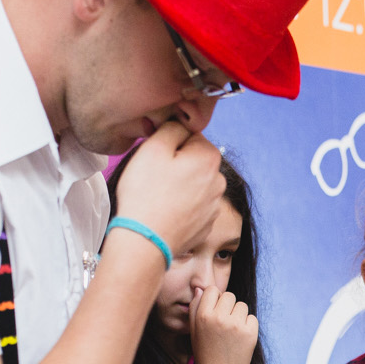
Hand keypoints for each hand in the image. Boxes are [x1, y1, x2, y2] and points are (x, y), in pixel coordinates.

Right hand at [109, 124, 226, 264]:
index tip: (157, 157)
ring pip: (194, 185)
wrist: (145, 241)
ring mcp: (214, 207)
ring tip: (158, 197)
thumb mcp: (153, 147)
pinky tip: (164, 213)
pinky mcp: (205, 226)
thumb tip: (181, 123)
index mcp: (209, 158)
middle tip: (154, 177)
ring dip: (179, 186)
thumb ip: (172, 127)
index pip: (191, 136)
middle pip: (194, 161)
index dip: (170, 143)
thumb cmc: (146, 194)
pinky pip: (192, 207)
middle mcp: (219, 182)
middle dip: (176, 165)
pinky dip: (180, 207)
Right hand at [189, 288, 257, 363]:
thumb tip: (200, 289)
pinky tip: (240, 338)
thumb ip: (195, 309)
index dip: (215, 299)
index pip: (212, 290)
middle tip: (224, 323)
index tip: (215, 310)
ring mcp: (236, 325)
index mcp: (203, 316)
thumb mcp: (194, 331)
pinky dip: (248, 326)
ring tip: (232, 331)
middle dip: (228, 306)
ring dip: (239, 315)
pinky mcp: (250, 332)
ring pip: (242, 305)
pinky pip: (252, 317)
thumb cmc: (206, 353)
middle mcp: (219, 318)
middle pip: (229, 295)